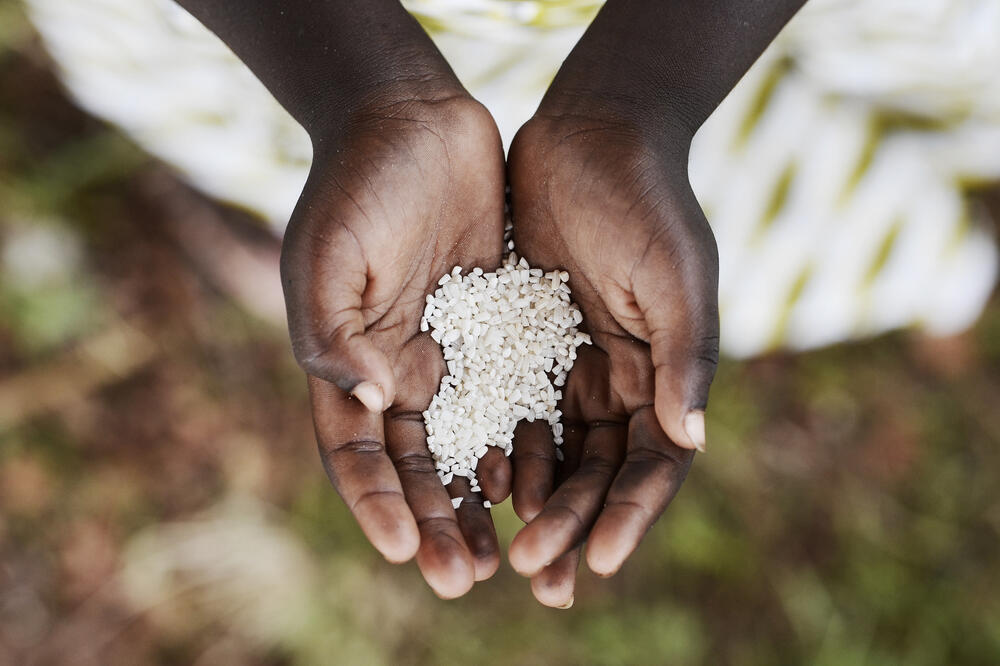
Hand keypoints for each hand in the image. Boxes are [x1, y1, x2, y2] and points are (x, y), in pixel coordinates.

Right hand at [280, 88, 507, 598]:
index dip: (375, 504)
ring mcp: (454, 353)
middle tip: (464, 576)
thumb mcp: (326, 258)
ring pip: (472, 443)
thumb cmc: (354, 187)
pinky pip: (518, 395)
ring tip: (514, 551)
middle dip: (439, 522)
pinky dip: (529, 440)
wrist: (411, 122)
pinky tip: (548, 478)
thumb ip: (332, 335)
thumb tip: (368, 400)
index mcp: (349, 365)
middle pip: (418, 466)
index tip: (404, 549)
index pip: (357, 453)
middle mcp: (401, 371)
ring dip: (488, 498)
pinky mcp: (502, 329)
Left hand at [505, 106, 719, 606]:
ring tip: (503, 552)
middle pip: (599, 472)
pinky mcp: (523, 340)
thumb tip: (691, 440)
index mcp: (664, 373)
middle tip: (535, 574)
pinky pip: (510, 407)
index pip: (652, 462)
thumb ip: (684, 355)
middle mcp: (620, 380)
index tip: (597, 561)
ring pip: (553, 451)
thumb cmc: (647, 201)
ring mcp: (571, 363)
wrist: (594, 135)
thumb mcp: (675, 274)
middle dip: (573, 524)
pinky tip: (475, 482)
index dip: (631, 515)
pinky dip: (497, 448)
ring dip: (534, 503)